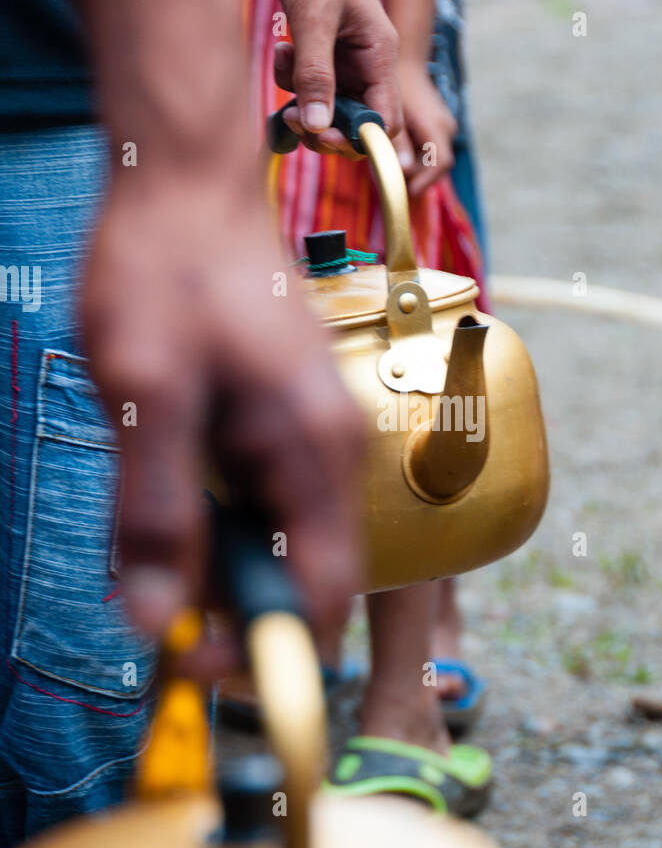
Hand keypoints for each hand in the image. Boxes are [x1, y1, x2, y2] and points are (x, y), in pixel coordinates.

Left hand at [82, 166, 364, 639]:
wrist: (185, 181)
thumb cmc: (167, 268)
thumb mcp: (146, 390)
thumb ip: (158, 510)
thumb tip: (160, 618)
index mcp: (313, 451)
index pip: (320, 596)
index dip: (266, 653)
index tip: (190, 666)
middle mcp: (330, 449)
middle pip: (295, 572)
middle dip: (224, 600)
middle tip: (145, 580)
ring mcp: (313, 429)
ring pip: (271, 535)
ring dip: (209, 549)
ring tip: (146, 494)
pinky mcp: (287, 415)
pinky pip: (260, 492)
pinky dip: (213, 508)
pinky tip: (166, 462)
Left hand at [250, 0, 400, 153]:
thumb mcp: (312, 18)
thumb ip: (315, 76)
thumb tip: (319, 129)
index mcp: (380, 53)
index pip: (383, 120)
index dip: (360, 139)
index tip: (327, 138)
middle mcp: (364, 58)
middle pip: (352, 120)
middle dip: (323, 125)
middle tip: (292, 116)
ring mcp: (339, 53)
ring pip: (324, 103)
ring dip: (300, 96)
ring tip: (282, 59)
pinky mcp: (314, 44)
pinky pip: (304, 82)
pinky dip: (288, 76)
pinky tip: (279, 46)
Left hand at [393, 59, 457, 196]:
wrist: (406, 60)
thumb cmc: (396, 84)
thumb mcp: (394, 113)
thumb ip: (398, 142)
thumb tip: (404, 171)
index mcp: (436, 124)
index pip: (441, 162)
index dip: (426, 180)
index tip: (407, 190)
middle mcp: (445, 127)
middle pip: (435, 164)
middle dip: (415, 174)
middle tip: (390, 177)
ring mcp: (443, 126)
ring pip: (430, 157)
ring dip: (412, 164)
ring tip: (388, 162)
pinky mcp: (437, 125)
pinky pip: (428, 148)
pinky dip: (412, 153)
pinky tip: (393, 149)